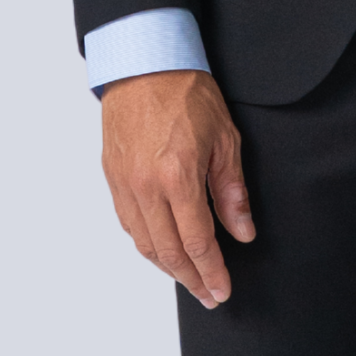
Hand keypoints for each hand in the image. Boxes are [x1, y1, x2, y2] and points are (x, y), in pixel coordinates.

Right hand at [101, 69, 255, 307]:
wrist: (144, 61)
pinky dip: (147, 243)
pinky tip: (163, 248)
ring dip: (168, 267)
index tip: (222, 290)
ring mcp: (125, 183)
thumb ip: (232, 190)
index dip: (211, 271)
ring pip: (145, 243)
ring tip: (189, 277)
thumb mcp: (225, 137)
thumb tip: (242, 231)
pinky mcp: (112, 177)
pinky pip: (129, 224)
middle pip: (168, 252)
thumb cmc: (187, 92)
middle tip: (209, 294)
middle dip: (191, 279)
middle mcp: (146, 186)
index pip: (196, 242)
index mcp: (177, 176)